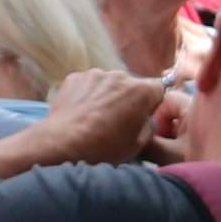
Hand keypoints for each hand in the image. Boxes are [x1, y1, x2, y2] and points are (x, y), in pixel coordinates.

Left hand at [35, 67, 172, 165]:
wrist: (63, 143)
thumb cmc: (105, 147)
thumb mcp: (138, 144)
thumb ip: (149, 125)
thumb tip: (146, 117)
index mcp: (141, 91)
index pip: (158, 89)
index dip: (152, 103)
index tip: (143, 116)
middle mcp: (120, 76)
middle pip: (131, 85)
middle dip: (128, 99)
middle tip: (116, 121)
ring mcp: (95, 74)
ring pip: (108, 84)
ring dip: (106, 96)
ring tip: (95, 118)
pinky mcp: (74, 77)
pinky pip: (88, 84)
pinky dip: (87, 95)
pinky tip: (80, 113)